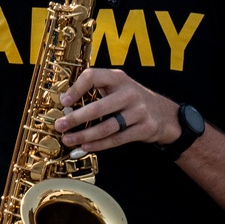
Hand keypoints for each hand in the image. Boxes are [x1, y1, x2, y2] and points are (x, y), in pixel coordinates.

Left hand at [54, 68, 179, 155]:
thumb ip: (96, 91)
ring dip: (85, 135)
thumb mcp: (118, 87)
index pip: (93, 77)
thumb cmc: (133, 100)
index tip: (64, 101)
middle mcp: (129, 93)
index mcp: (118, 78)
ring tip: (69, 140)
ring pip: (107, 127)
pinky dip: (99, 144)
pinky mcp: (144, 128)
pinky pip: (117, 139)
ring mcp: (138, 111)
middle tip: (60, 125)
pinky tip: (86, 146)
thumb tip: (66, 103)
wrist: (164, 114)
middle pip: (98, 107)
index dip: (76, 88)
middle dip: (76, 118)